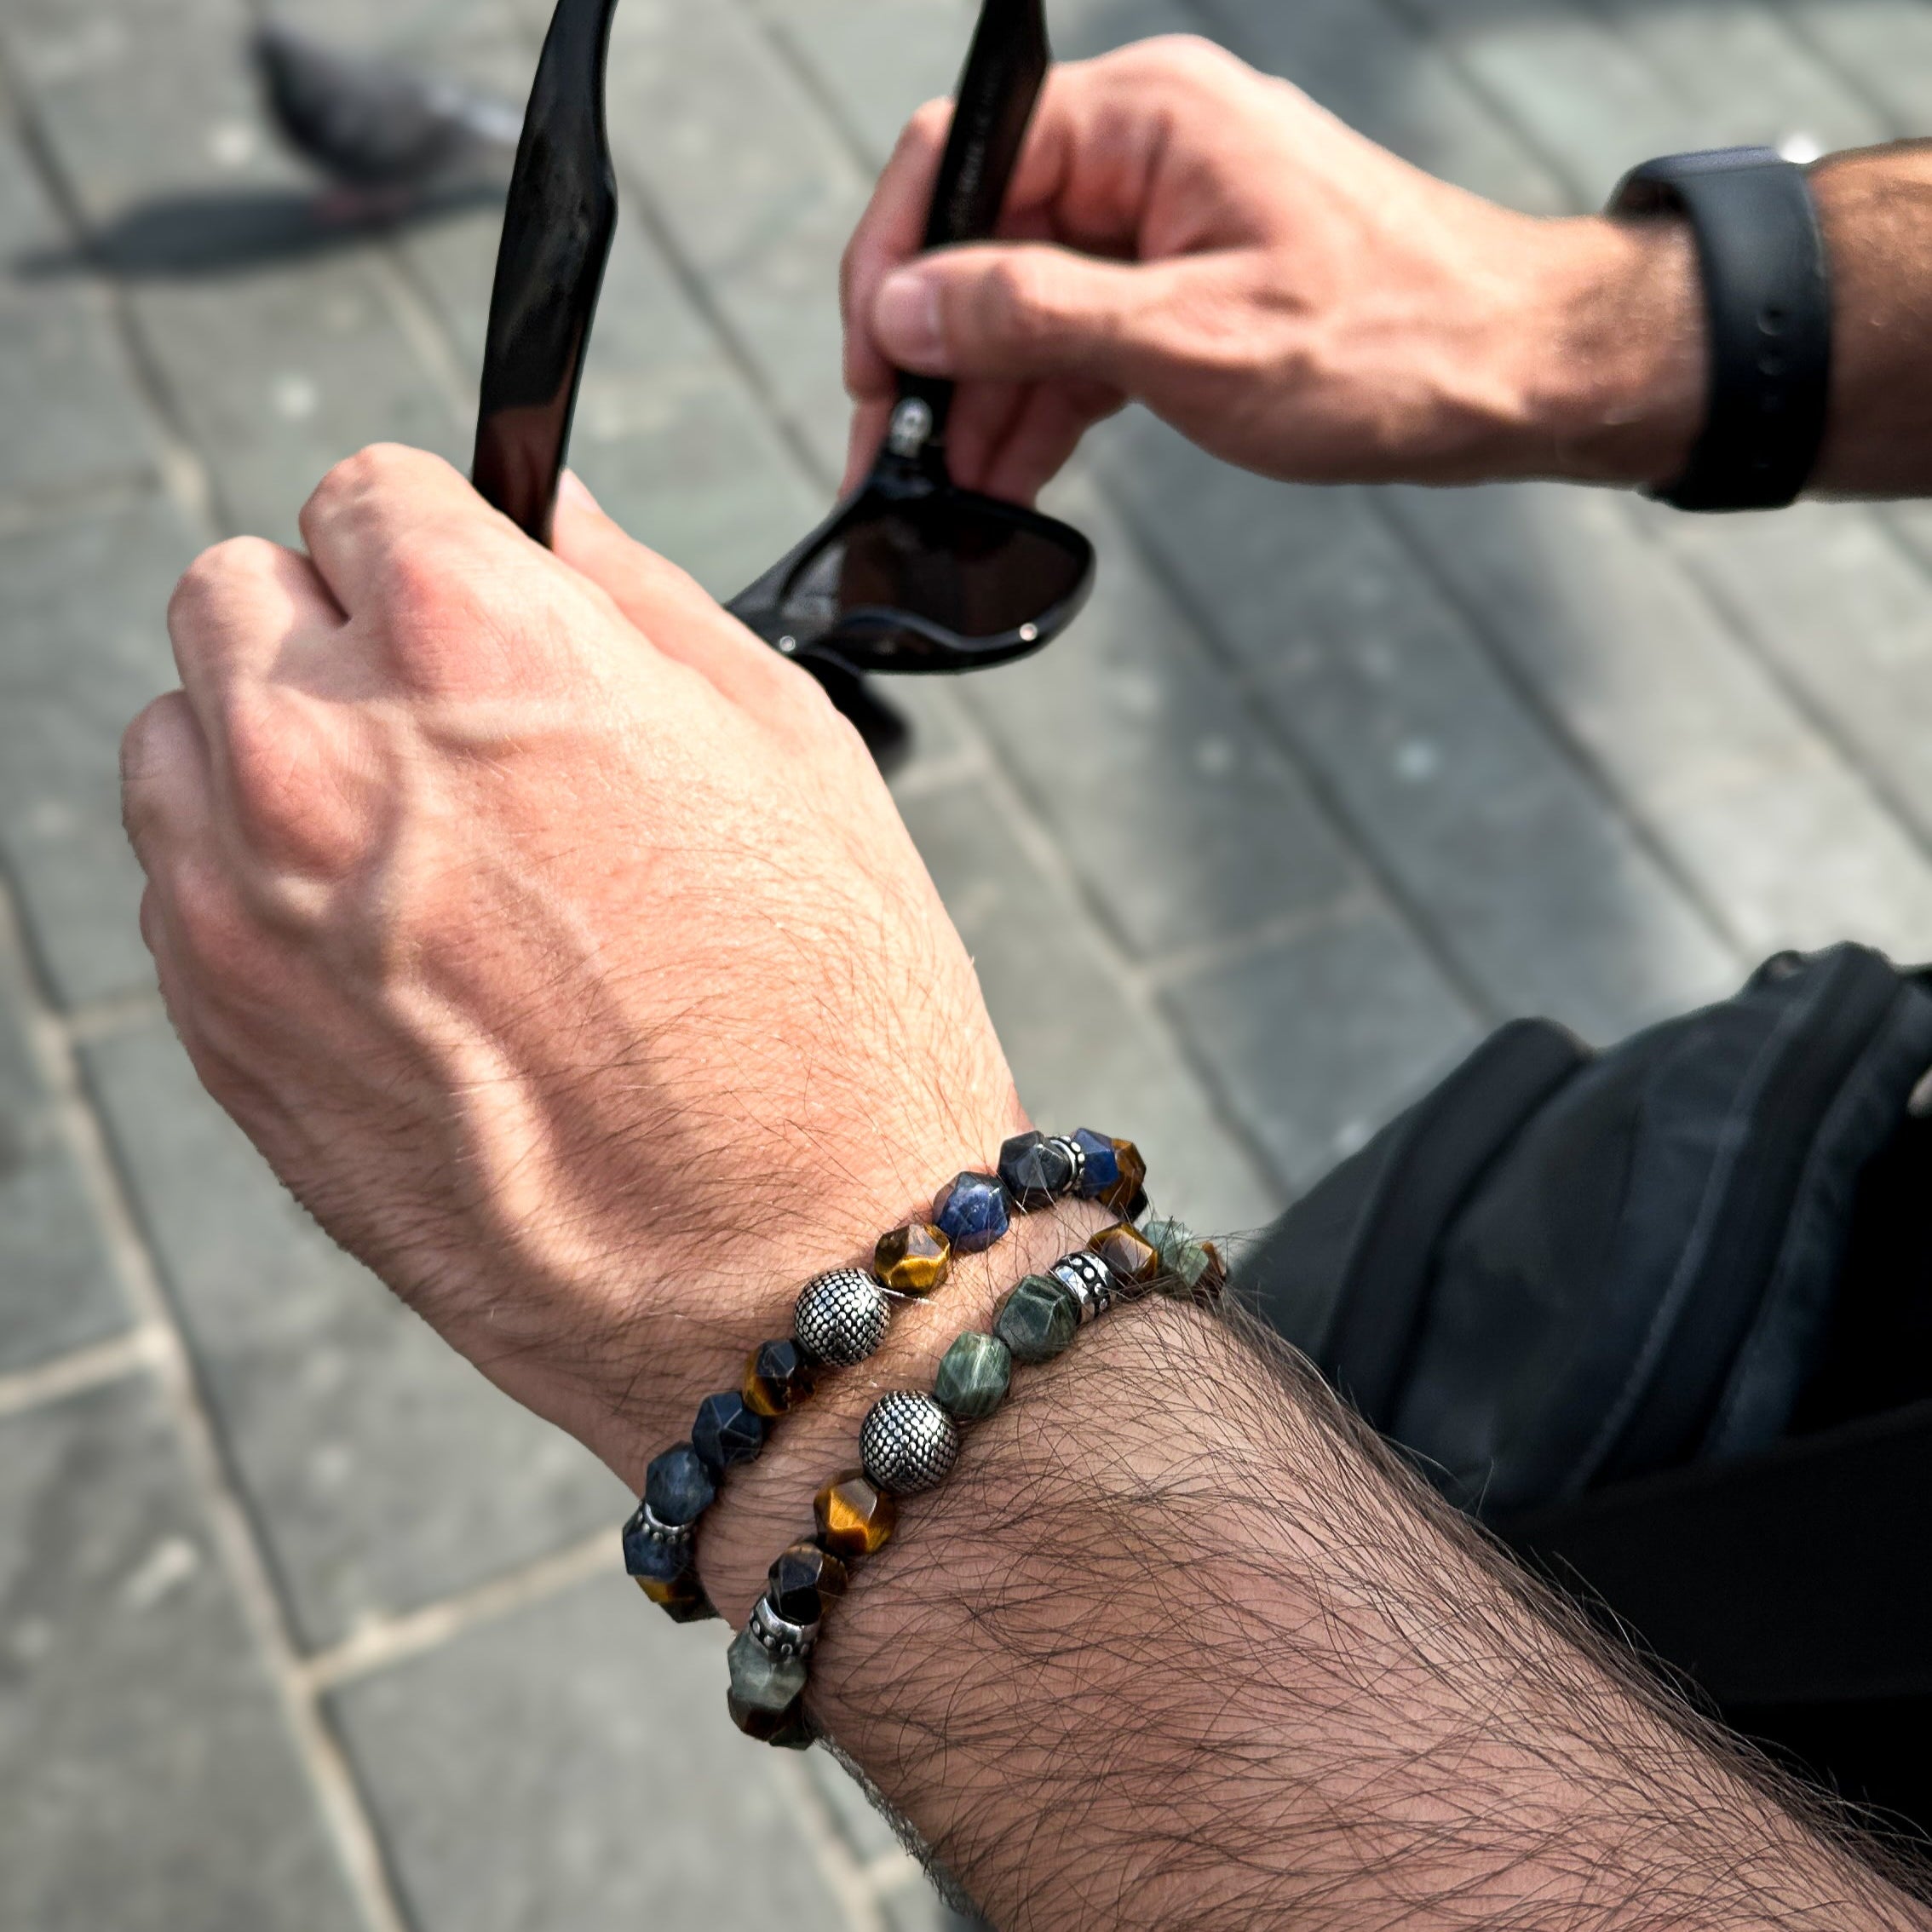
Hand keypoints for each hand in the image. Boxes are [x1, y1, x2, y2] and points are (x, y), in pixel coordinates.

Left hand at [120, 447, 1023, 1484]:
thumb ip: (632, 592)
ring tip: (428, 853)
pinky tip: (403, 960)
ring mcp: (240, 909)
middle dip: (340, 630)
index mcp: (471, 645)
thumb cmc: (827, 1018)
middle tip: (459, 727)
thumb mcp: (786, 742)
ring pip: (181, 739)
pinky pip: (184, 891)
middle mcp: (316, 757)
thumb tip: (544, 518)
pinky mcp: (219, 1040)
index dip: (444, 536)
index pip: (365, 486)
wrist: (787, 1282)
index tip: (483, 595)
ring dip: (276, 754)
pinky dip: (261, 888)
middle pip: (238, 593)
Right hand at [841, 35, 1701, 500]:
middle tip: (893, 457)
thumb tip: (905, 311)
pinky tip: (1008, 472)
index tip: (870, 368)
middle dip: (933, 356)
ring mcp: (1171, 217)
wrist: (1521, 374)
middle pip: (987, 239)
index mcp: (1145, 119)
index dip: (894, 264)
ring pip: (1031, 300)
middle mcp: (1148, 150)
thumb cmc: (1392, 341)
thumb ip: (1030, 317)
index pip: (964, 157)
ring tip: (946, 489)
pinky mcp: (1193, 280)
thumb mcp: (1187, 341)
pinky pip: (1086, 334)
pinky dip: (1047, 403)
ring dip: (986, 397)